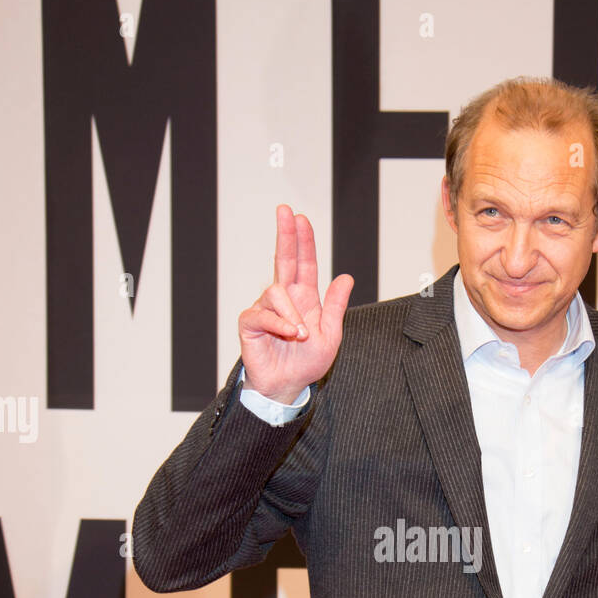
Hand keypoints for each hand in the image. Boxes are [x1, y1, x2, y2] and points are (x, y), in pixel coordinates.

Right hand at [237, 204, 353, 404]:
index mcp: (304, 298)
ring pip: (276, 292)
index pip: (303, 263)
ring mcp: (266, 309)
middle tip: (285, 211)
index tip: (300, 218)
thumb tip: (346, 277)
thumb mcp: (330, 336)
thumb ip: (336, 307)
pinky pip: (263, 314)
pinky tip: (290, 334)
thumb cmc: (306, 363)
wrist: (287, 386)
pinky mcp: (251, 323)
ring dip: (292, 314)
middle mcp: (284, 299)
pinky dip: (279, 324)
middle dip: (285, 235)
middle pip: (284, 259)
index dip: (303, 241)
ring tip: (301, 335)